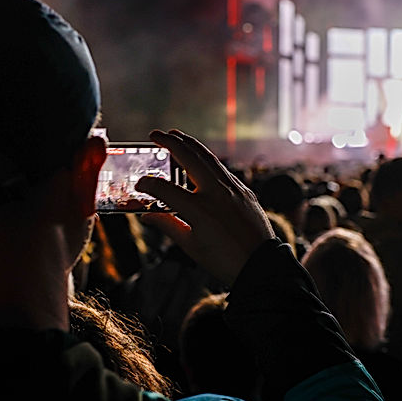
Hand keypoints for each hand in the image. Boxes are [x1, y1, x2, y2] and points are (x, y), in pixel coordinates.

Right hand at [136, 129, 274, 284]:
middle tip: (154, 134)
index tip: (139, 185)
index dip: (148, 185)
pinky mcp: (244, 190)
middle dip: (169, 143)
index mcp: (199, 210)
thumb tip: (147, 216)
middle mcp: (216, 193)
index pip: (165, 189)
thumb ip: (167, 225)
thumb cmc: (225, 261)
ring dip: (189, 144)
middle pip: (188, 158)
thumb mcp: (191, 246)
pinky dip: (206, 159)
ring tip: (174, 136)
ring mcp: (233, 188)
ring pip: (207, 157)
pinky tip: (198, 157)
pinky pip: (221, 168)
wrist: (261, 265)